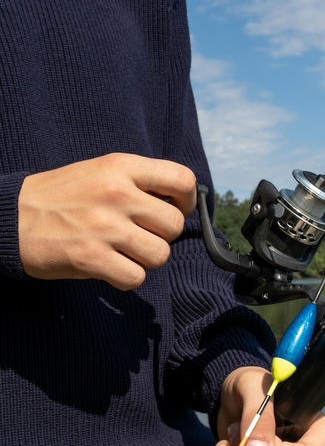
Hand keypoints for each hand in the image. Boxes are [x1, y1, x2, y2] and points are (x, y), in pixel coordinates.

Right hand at [18, 153, 196, 289]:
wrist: (12, 218)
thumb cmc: (61, 197)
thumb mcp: (99, 172)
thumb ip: (137, 182)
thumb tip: (177, 204)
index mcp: (120, 167)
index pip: (182, 179)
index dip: (187, 200)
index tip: (175, 209)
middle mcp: (116, 193)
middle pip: (174, 225)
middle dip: (161, 236)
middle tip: (137, 235)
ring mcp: (104, 227)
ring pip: (160, 255)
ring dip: (144, 259)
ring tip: (121, 251)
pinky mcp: (92, 258)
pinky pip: (136, 278)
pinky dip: (126, 278)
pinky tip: (108, 266)